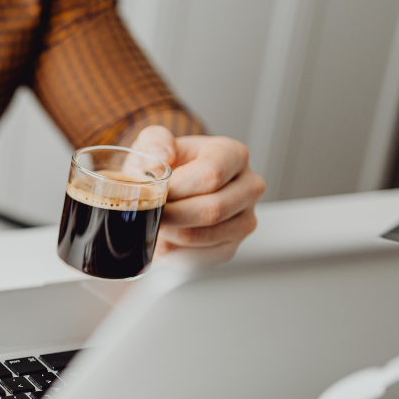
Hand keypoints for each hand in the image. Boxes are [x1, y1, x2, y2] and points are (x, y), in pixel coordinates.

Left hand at [131, 126, 265, 260]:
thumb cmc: (166, 164)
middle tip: (149, 211)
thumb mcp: (154, 142)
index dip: (177, 188)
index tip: (155, 191)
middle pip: (212, 210)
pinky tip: (164, 238)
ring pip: (203, 236)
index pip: (211, 176)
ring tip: (155, 222)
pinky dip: (174, 252)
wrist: (172, 187)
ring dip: (170, 234)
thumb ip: (154, 140)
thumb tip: (163, 154)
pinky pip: (200, 258)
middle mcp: (249, 187)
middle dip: (172, 214)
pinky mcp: (231, 247)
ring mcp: (244, 220)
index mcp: (234, 155)